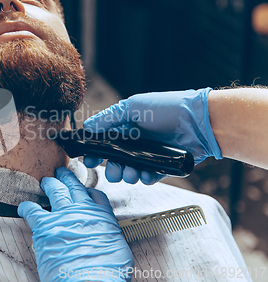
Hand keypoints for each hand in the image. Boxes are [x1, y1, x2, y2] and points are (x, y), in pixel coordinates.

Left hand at [18, 167, 133, 281]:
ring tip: (46, 181)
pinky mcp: (44, 226)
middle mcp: (82, 210)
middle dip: (67, 178)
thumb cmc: (106, 273)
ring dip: (49, 184)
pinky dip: (27, 207)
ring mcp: (62, 215)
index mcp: (102, 216)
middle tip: (61, 173)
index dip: (88, 191)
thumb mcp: (118, 248)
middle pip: (73, 187)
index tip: (84, 191)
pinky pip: (32, 210)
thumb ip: (108, 235)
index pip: (95, 195)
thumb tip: (105, 238)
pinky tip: (24, 206)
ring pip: (55, 191)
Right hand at [83, 88, 222, 184]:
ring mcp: (150, 154)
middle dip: (112, 168)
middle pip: (117, 159)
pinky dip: (146, 178)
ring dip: (127, 174)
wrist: (200, 121)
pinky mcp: (164, 165)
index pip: (105, 141)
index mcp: (127, 126)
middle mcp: (137, 141)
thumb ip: (108, 118)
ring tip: (130, 174)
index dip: (96, 151)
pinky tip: (146, 176)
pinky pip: (151, 176)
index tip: (88, 159)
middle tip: (112, 170)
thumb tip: (87, 127)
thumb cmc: (167, 108)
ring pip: (132, 170)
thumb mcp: (133, 107)